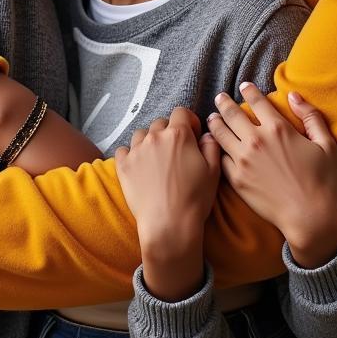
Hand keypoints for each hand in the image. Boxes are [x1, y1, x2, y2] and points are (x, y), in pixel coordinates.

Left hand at [114, 107, 219, 300]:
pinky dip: (130, 154)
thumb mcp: (213, 172)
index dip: (188, 121)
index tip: (192, 134)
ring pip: (141, 134)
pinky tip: (139, 166)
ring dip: (149, 141)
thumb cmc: (194, 199)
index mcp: (178, 134)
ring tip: (156, 159)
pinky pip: (123, 150)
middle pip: (160, 123)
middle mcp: (155, 137)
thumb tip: (206, 134)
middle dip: (169, 132)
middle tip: (175, 151)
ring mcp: (136, 150)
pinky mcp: (123, 166)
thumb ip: (211, 146)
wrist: (168, 225)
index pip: (181, 112)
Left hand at [208, 85, 336, 268]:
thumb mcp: (326, 144)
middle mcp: (256, 140)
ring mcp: (243, 160)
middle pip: (232, 114)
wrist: (309, 218)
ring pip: (220, 134)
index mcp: (278, 128)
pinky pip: (220, 158)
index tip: (243, 86)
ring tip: (211, 117)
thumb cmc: (322, 182)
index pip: (257, 101)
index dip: (249, 91)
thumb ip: (310, 116)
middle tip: (219, 97)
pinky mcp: (236, 179)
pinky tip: (214, 146)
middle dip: (223, 102)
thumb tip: (294, 95)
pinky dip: (215, 149)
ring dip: (214, 122)